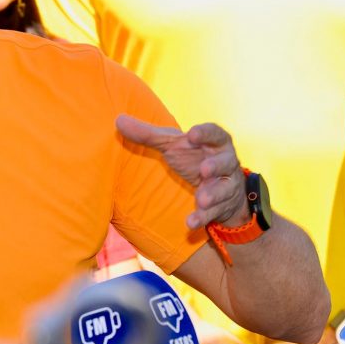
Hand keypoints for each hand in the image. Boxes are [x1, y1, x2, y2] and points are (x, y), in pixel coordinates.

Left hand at [116, 117, 248, 229]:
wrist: (220, 187)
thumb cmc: (194, 157)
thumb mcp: (173, 145)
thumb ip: (148, 135)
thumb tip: (118, 120)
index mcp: (215, 143)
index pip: (214, 133)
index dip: (205, 133)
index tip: (192, 134)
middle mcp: (224, 162)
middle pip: (225, 162)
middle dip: (216, 166)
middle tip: (204, 169)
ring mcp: (225, 185)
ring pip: (223, 189)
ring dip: (213, 194)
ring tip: (202, 200)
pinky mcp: (220, 206)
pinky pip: (213, 213)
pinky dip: (203, 218)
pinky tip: (191, 223)